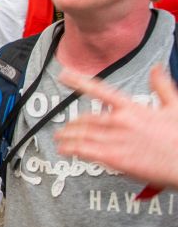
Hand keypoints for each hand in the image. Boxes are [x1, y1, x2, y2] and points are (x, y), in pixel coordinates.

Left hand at [55, 66, 177, 188]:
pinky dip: (70, 149)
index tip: (64, 75)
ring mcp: (115, 140)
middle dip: (72, 124)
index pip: (100, 90)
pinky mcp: (114, 158)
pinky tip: (63, 150)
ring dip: (67, 136)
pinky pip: (84, 151)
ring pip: (81, 134)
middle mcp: (120, 122)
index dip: (79, 81)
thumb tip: (156, 68)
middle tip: (64, 128)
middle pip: (86, 119)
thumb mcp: (176, 106)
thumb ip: (162, 86)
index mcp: (132, 108)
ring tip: (60, 139)